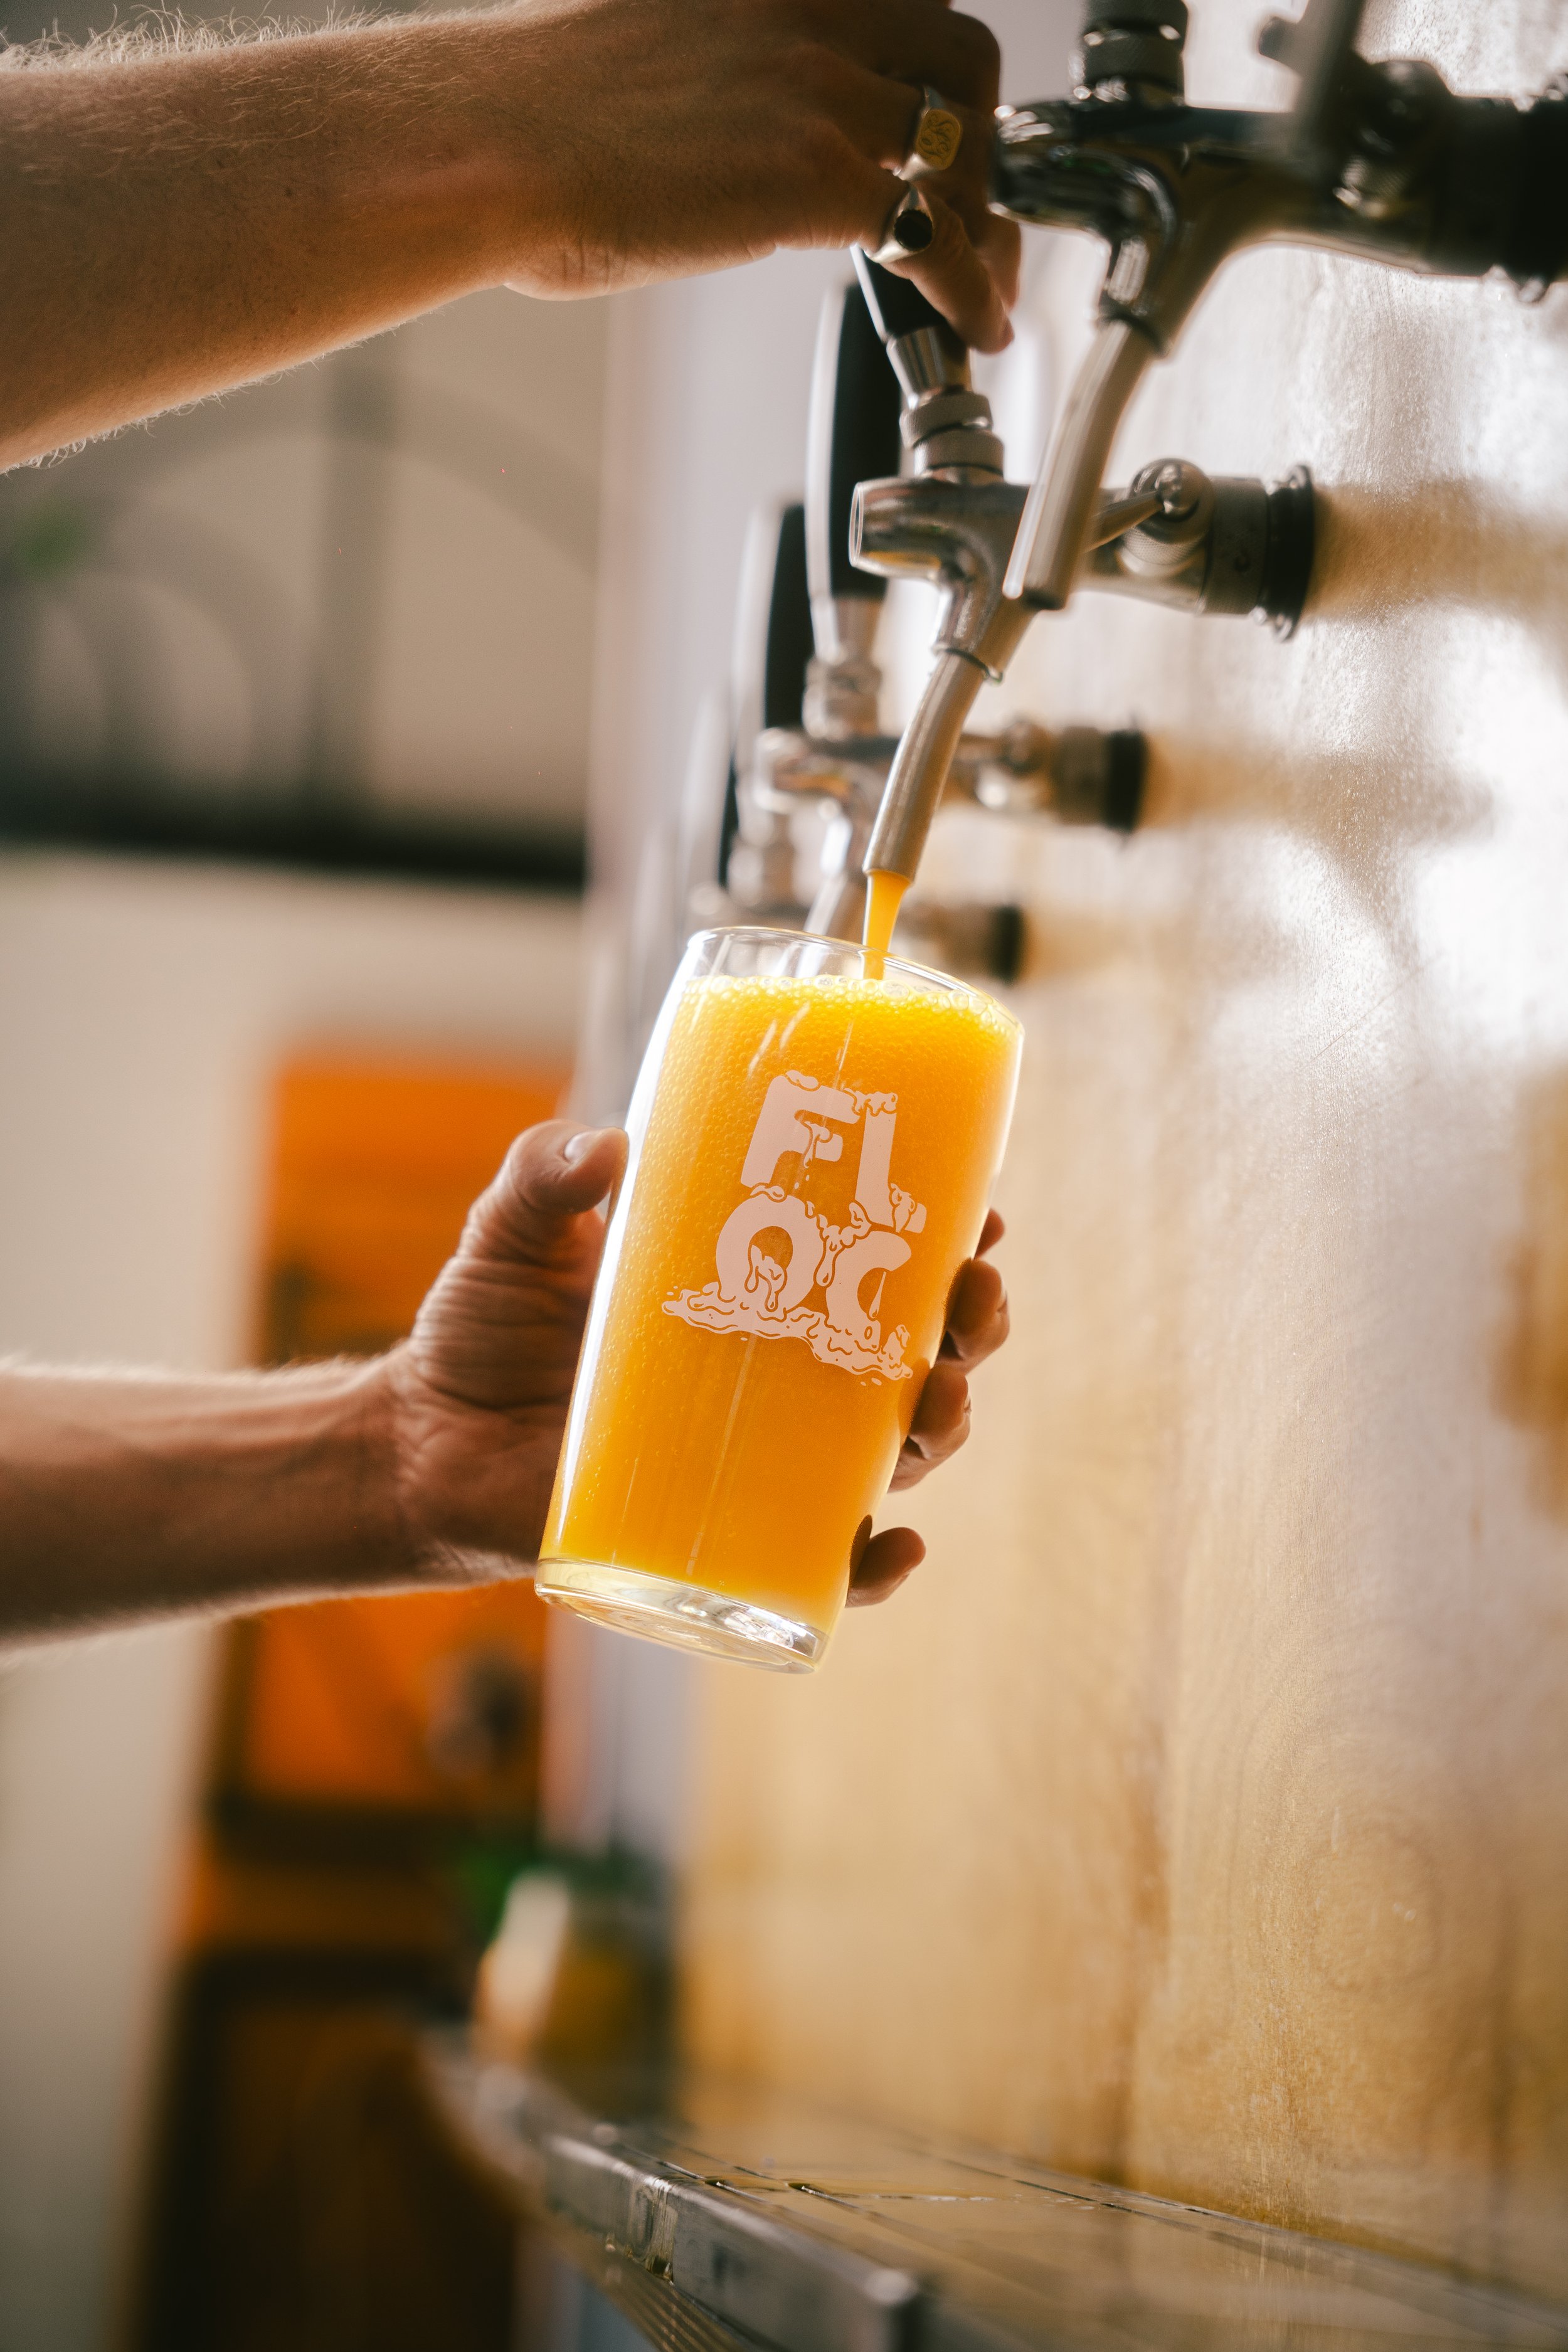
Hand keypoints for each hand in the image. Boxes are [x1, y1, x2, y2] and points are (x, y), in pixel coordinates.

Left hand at [385, 1121, 1008, 1599]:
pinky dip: (870, 1565)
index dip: (943, 1239)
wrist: (423, 1447)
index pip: (875, 1259)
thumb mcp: (513, 1236)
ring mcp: (758, 1460)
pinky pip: (824, 1564)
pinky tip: (892, 1546)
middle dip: (970, 1329)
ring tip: (940, 1396)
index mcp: (756, 1292)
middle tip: (972, 1300)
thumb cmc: (482, 1331)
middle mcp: (777, 1377)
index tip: (979, 1212)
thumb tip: (605, 1146)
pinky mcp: (722, 1536)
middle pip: (914, 1353)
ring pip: (892, 1451)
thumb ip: (545, 1177)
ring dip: (942, 1427)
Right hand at [499, 0, 1020, 349]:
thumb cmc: (525, 116)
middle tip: (961, 200)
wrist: (488, 145)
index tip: (935, 121)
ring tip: (977, 277)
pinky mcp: (819, 176)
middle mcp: (809, 11)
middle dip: (977, 133)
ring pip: (962, 149)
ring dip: (980, 218)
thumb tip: (716, 135)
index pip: (895, 3)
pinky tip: (974, 326)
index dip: (930, 70)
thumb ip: (710, 75)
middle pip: (958, 54)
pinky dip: (970, 288)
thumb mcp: (641, 52)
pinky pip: (935, 238)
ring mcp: (820, 90)